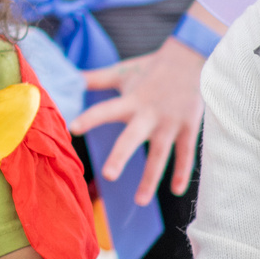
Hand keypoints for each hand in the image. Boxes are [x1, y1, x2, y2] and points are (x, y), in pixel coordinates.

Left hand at [71, 35, 206, 203]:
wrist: (190, 57)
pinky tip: (177, 190)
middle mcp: (149, 114)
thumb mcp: (122, 72)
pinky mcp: (188, 127)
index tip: (73, 128)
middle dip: (120, 156)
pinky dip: (182, 172)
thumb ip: (95, 79)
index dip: (90, 118)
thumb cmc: (150, 67)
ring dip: (150, 178)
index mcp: (130, 101)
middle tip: (108, 175)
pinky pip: (186, 154)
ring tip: (140, 201)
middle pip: (132, 138)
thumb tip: (69, 76)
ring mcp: (170, 123)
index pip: (106, 110)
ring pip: (160, 154)